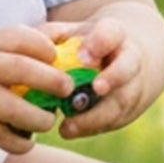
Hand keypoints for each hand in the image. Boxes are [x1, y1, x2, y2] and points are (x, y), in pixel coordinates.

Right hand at [0, 26, 72, 152]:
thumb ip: (27, 37)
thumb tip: (67, 35)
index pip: (22, 38)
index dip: (46, 47)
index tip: (57, 58)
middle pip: (22, 70)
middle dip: (52, 80)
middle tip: (67, 89)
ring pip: (14, 110)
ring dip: (39, 119)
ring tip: (48, 120)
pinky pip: (0, 137)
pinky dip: (20, 143)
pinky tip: (28, 139)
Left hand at [38, 13, 158, 140]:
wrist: (123, 61)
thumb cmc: (89, 44)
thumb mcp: (74, 32)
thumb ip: (52, 35)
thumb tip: (30, 43)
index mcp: (114, 34)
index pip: (111, 33)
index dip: (100, 43)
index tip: (83, 56)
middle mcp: (129, 59)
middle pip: (126, 69)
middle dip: (113, 78)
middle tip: (96, 88)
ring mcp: (133, 87)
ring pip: (121, 102)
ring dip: (97, 115)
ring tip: (68, 125)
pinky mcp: (128, 111)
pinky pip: (112, 121)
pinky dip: (90, 127)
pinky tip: (68, 130)